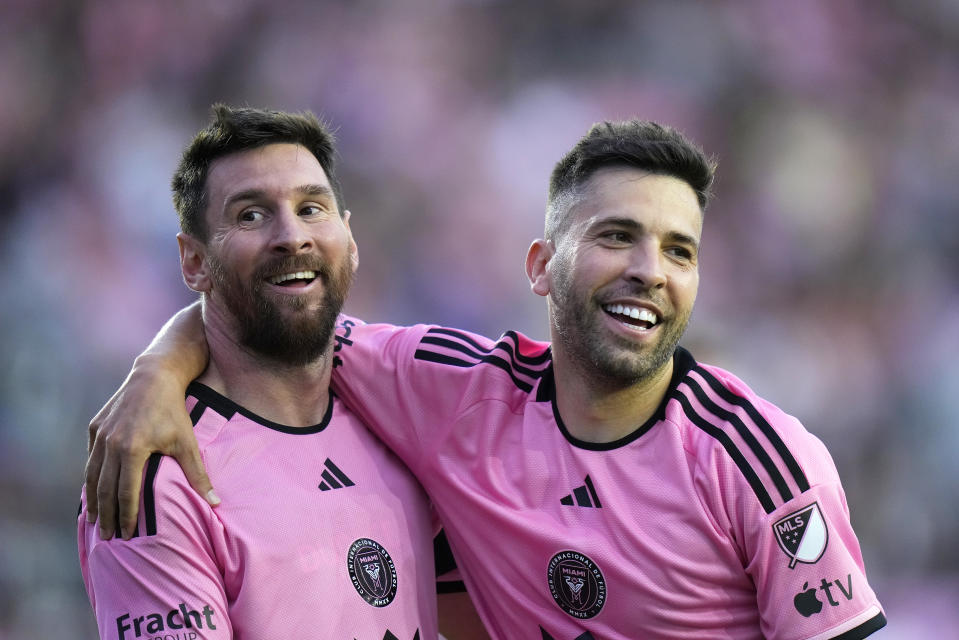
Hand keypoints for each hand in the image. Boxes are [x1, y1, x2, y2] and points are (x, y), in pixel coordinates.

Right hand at [85, 358, 218, 539]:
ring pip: (92, 475)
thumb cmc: (174, 411)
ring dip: (93, 500)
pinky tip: (94, 491)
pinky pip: (91, 458)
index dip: (126, 516)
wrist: (154, 376)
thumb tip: (216, 503)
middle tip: (107, 536)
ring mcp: (100, 435)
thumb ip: (198, 475)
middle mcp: (111, 444)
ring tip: (96, 520)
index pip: (126, 493)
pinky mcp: (94, 427)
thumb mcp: (187, 442)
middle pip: (104, 489)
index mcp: (133, 450)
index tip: (126, 535)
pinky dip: (91, 477)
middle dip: (106, 515)